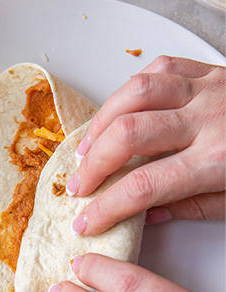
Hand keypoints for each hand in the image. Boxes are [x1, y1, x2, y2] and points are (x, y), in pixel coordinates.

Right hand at [68, 56, 224, 235]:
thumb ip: (194, 207)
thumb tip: (146, 215)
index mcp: (219, 160)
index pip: (143, 186)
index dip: (106, 207)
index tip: (86, 222)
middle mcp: (210, 120)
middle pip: (128, 136)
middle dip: (92, 164)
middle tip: (79, 186)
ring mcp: (209, 89)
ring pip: (135, 94)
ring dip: (101, 123)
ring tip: (87, 148)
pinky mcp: (211, 71)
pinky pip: (159, 69)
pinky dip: (130, 89)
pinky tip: (118, 110)